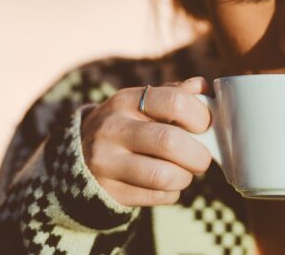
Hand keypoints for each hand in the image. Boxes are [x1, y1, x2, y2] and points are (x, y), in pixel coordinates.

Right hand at [80, 77, 212, 206]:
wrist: (80, 156)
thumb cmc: (126, 125)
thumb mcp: (142, 103)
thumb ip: (174, 93)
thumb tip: (203, 87)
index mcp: (126, 100)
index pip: (175, 101)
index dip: (201, 116)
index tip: (205, 126)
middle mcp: (113, 128)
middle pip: (170, 142)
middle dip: (198, 155)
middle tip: (201, 157)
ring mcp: (106, 162)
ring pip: (163, 176)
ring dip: (185, 177)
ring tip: (183, 172)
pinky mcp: (109, 191)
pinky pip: (156, 196)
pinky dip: (171, 193)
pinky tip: (166, 184)